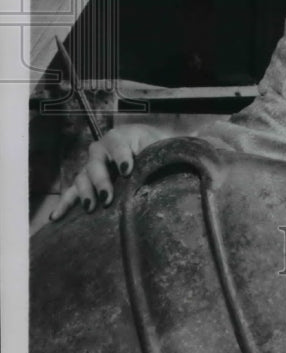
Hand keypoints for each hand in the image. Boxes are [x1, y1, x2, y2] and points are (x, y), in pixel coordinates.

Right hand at [49, 124, 165, 220]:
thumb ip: (157, 154)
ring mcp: (92, 165)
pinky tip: (56, 216)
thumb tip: (161, 170)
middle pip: (96, 163)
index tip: (127, 170)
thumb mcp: (159, 147)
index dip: (121, 157)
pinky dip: (65, 203)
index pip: (117, 145)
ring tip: (90, 207)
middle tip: (107, 197)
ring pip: (83, 177)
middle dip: (101, 180)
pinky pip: (73, 191)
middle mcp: (102, 149)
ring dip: (85, 193)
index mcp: (121, 137)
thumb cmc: (156, 148)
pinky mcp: (87, 180)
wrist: (152, 150)